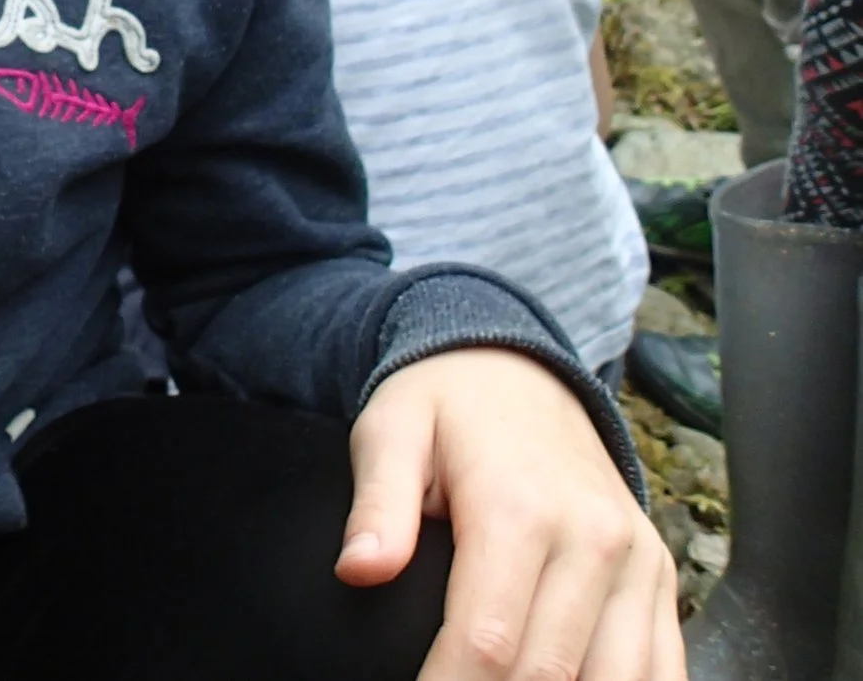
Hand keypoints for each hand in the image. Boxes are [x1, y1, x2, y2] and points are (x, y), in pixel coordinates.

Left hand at [339, 348, 683, 679]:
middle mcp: (594, 540)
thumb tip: (358, 569)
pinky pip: (664, 666)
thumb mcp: (391, 432)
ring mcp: (637, 563)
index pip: (487, 641)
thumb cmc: (446, 407)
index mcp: (519, 511)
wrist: (518, 372)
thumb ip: (377, 505)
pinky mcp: (658, 577)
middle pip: (550, 672)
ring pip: (617, 680)